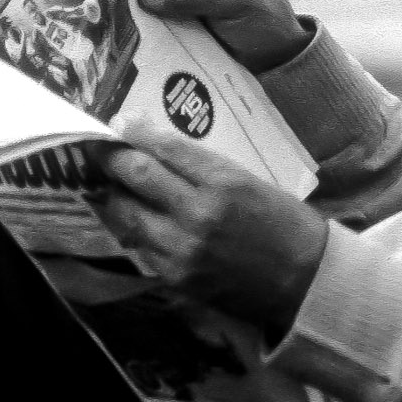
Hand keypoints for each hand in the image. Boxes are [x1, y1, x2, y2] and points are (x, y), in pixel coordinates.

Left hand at [86, 114, 328, 335]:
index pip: (166, 148)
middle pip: (137, 176)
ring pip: (127, 214)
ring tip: (102, 180)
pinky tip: (125, 216)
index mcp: (224, 182)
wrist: (305, 279)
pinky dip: (129, 226)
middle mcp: (198, 214)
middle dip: (111, 157)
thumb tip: (160, 151)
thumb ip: (203, 168)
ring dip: (111, 193)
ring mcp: (183, 249)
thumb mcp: (249, 181)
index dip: (138, 132)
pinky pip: (140, 246)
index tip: (122, 122)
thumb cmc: (283, 222)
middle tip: (97, 146)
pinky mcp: (177, 278)